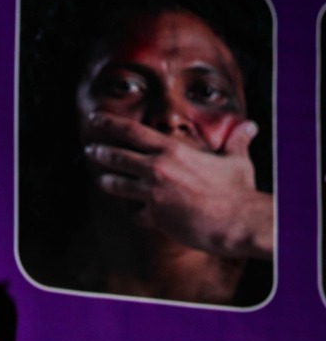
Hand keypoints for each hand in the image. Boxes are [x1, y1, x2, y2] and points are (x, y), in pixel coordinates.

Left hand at [84, 113, 272, 260]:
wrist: (235, 220)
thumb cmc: (237, 190)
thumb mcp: (237, 160)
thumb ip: (237, 142)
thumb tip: (250, 128)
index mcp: (173, 150)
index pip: (133, 132)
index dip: (110, 125)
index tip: (95, 120)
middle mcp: (158, 170)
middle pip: (119, 157)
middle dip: (101, 153)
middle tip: (90, 150)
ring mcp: (153, 195)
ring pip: (120, 186)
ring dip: (109, 183)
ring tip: (101, 180)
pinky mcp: (155, 218)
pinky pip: (138, 216)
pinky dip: (138, 216)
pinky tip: (138, 217)